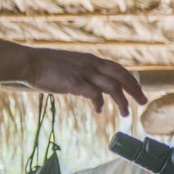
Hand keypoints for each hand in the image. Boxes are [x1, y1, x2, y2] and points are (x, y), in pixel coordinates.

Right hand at [25, 46, 146, 115]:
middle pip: (121, 77)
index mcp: (92, 59)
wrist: (29, 62)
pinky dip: (100, 103)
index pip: (118, 69)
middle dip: (135, 90)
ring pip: (113, 87)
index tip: (139, 90)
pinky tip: (99, 110)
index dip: (130, 80)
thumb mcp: (73, 64)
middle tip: (144, 101)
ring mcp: (84, 73)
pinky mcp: (75, 82)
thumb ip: (85, 72)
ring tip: (125, 113)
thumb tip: (94, 87)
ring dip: (121, 101)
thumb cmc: (48, 65)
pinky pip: (94, 94)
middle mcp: (92, 64)